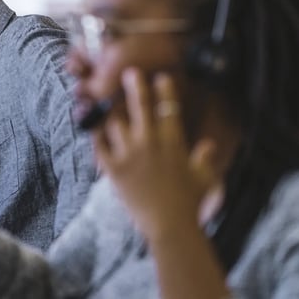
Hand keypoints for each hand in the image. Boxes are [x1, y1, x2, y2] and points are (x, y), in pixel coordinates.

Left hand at [93, 69, 223, 240]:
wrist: (170, 225)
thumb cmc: (190, 203)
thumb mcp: (204, 178)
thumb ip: (204, 159)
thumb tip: (207, 145)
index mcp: (172, 142)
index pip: (168, 108)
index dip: (164, 90)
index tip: (161, 76)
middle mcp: (149, 142)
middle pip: (139, 106)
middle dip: (135, 86)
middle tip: (130, 72)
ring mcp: (129, 154)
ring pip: (115, 122)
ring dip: (111, 111)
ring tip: (105, 101)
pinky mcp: (114, 168)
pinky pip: (99, 146)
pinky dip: (95, 135)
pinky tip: (91, 127)